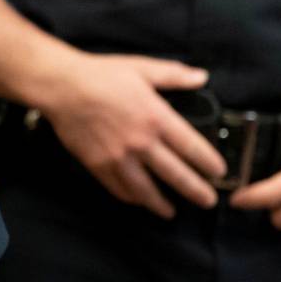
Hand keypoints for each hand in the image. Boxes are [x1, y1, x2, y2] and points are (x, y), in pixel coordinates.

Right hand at [39, 52, 226, 218]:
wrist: (61, 86)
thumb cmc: (102, 74)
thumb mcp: (143, 68)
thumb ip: (175, 75)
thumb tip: (201, 77)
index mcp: (157, 118)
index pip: (192, 147)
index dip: (209, 163)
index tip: (219, 172)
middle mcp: (141, 142)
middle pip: (175, 174)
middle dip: (195, 191)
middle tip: (208, 201)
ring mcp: (119, 156)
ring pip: (146, 189)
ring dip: (161, 204)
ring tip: (172, 212)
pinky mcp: (97, 164)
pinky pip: (118, 188)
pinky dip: (131, 198)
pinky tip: (140, 202)